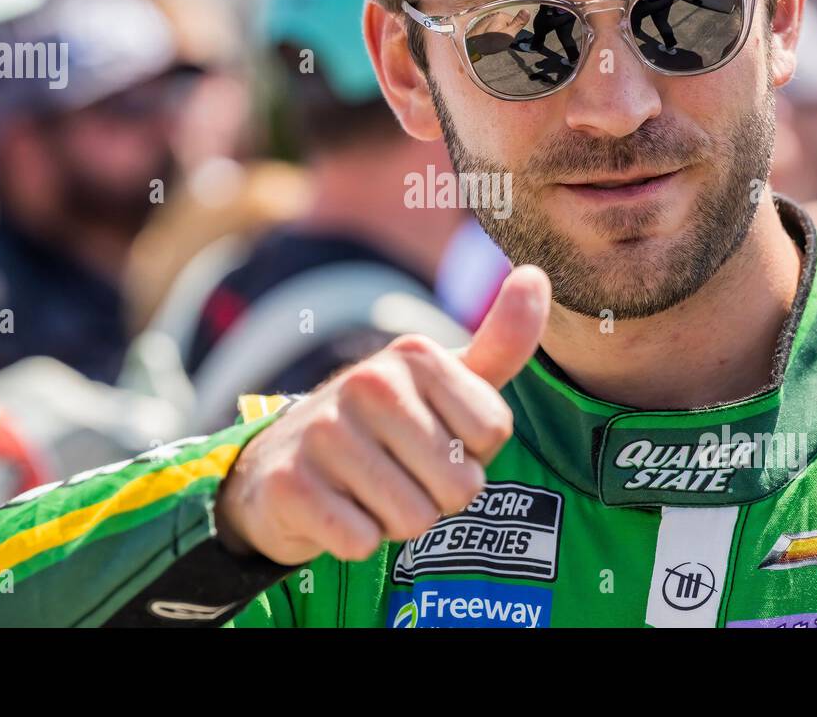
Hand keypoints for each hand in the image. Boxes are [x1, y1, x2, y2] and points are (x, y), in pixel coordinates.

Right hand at [215, 265, 551, 565]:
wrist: (282, 463)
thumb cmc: (385, 426)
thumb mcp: (445, 382)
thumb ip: (501, 341)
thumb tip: (534, 274)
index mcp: (415, 355)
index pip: (493, 433)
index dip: (471, 452)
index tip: (434, 439)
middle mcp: (368, 382)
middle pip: (461, 485)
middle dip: (437, 496)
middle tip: (399, 473)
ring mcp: (325, 430)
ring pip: (414, 519)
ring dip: (396, 521)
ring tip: (367, 491)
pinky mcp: (292, 484)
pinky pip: (362, 542)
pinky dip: (355, 540)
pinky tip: (335, 510)